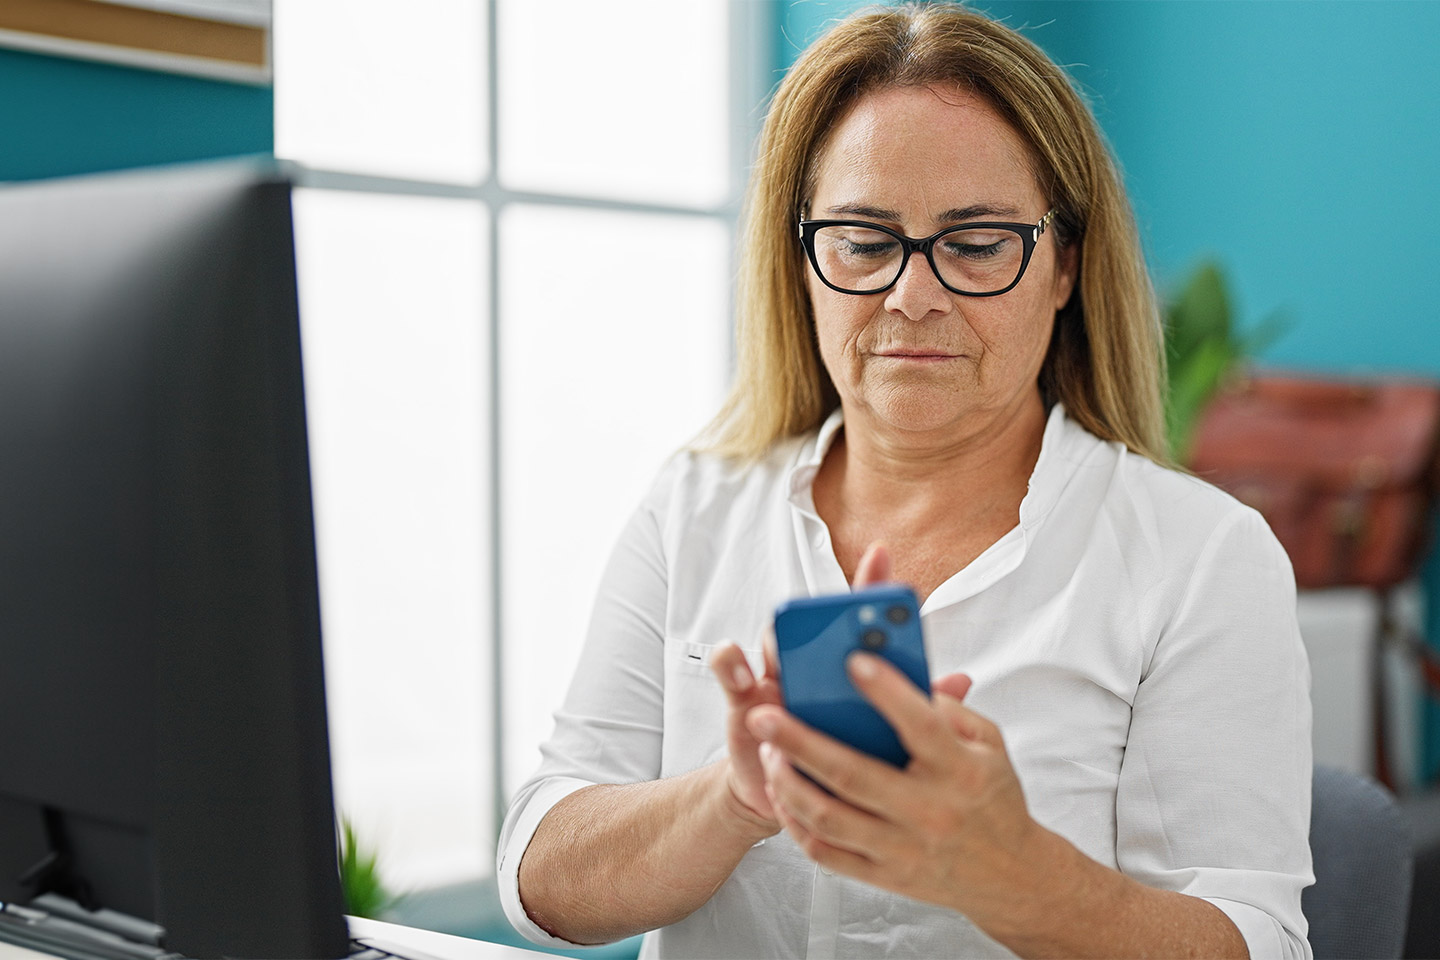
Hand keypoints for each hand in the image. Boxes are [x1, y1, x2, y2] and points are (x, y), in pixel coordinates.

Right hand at [707, 542, 898, 829]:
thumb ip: (916, 707)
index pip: (861, 619)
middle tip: (836, 608)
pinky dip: (732, 666)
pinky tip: (743, 671)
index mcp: (848, 667)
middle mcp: (811, 663)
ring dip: (780, 637)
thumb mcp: (884, 738)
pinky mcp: (745, 701)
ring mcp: (776, 678)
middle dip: (823, 612)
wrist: (801, 803)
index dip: (869, 583)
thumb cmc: (848, 762)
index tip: (882, 555)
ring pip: (774, 641)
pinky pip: (732, 675)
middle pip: (815, 625)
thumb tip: (962, 681)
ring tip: (787, 641)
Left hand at [747, 573, 1038, 931]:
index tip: (852, 661)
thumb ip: (947, 709)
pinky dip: (796, 823)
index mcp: (960, 771)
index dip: (886, 692)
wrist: (1013, 876)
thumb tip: (896, 679)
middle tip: (762, 715)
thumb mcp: (989, 744)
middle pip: (852, 774)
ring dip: (789, 783)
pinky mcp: (886, 877)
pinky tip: (782, 794)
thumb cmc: (993, 797)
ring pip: (829, 818)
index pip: (920, 725)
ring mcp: (905, 849)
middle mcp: (931, 811)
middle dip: (799, 742)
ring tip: (766, 753)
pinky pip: (827, 853)